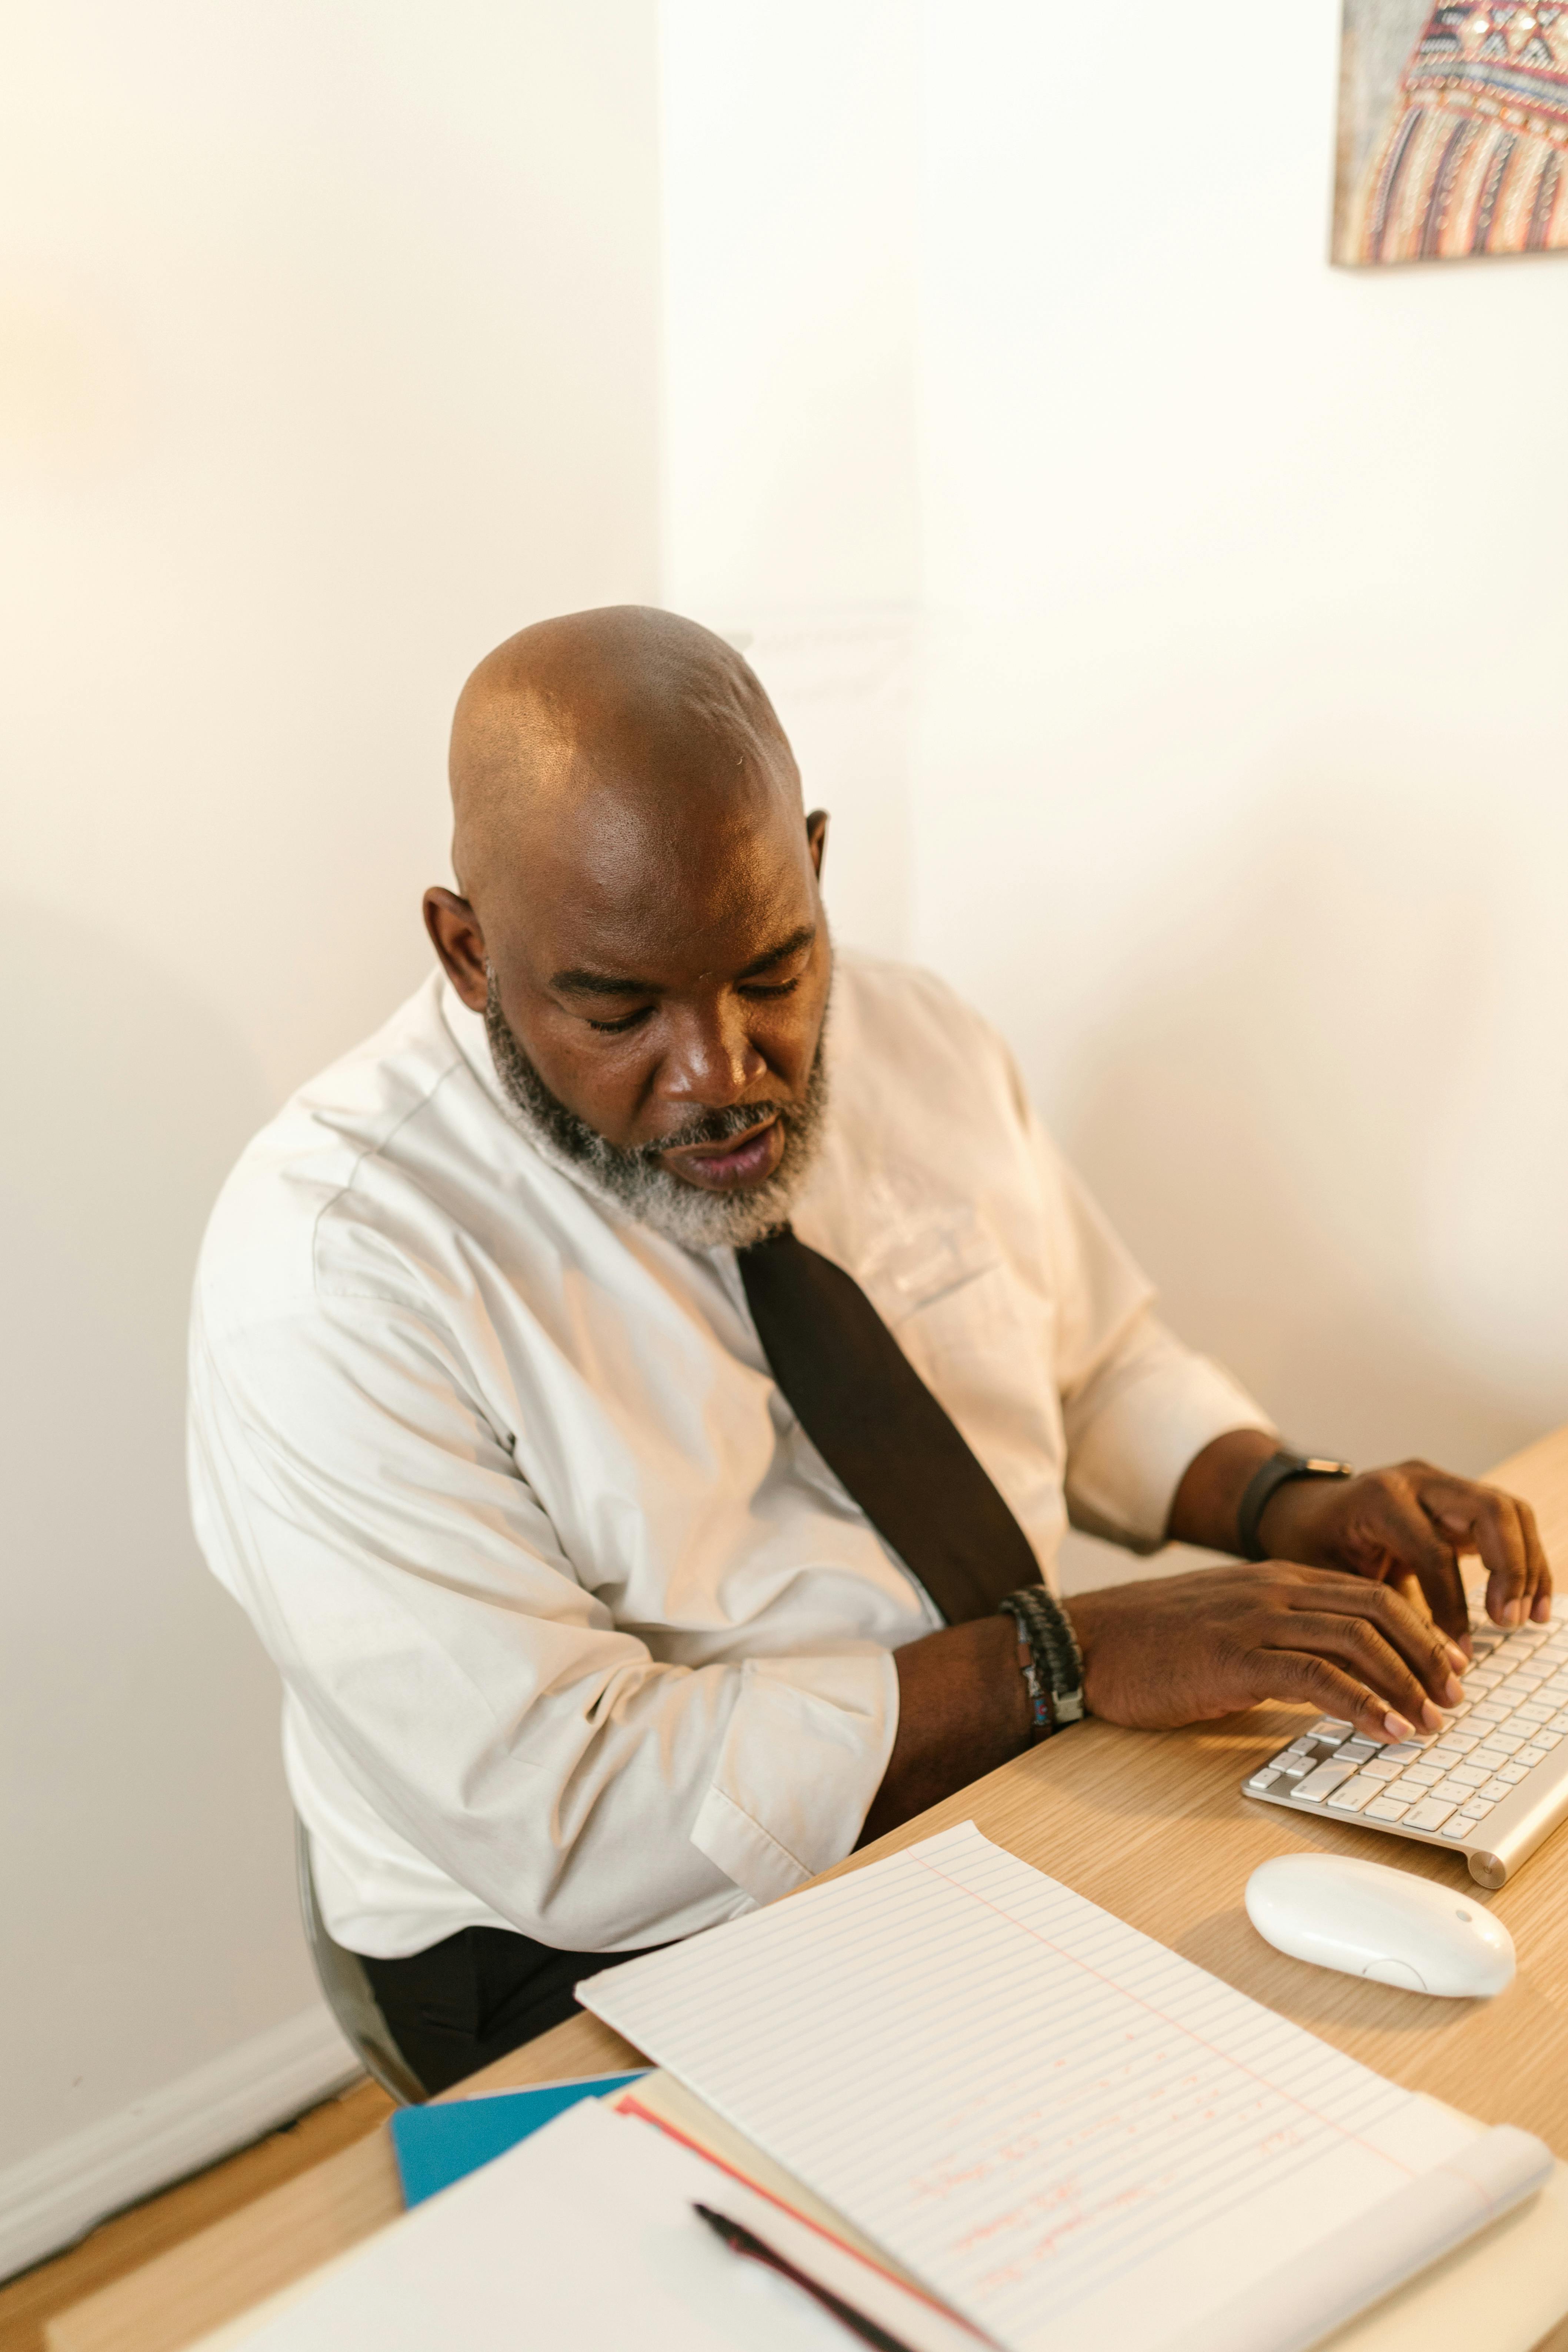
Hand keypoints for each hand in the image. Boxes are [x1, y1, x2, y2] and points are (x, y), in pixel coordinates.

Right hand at [1062, 1561, 1470, 1743]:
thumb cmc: (1150, 1644)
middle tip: (1453, 1699)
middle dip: (1427, 1657)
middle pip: (1378, 1611)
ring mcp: (1254, 1620)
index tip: (1446, 1669)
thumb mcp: (1226, 1627)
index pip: (1370, 1594)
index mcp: (1275, 1580)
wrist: (1084, 1642)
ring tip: (1429, 1722)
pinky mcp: (1235, 1657)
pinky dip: (1362, 1704)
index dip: (1419, 1631)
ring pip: (1357, 1641)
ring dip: (1405, 1685)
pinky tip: (1384, 1730)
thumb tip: (1330, 1679)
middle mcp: (1273, 1591)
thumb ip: (1277, 1640)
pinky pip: (1317, 1676)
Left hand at [1258, 1460, 1551, 1647]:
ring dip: (1528, 1565)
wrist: (1303, 1510)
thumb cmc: (1309, 1546)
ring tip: (1529, 1618)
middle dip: (1510, 1569)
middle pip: (1489, 1512)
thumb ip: (1369, 1612)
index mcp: (1380, 1498)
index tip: (1457, 1654)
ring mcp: (1442, 1485)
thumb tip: (1410, 1669)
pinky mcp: (1459, 1499)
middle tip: (1508, 1621)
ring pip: (1508, 1512)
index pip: (1434, 1552)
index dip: (1452, 1606)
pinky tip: (1527, 1604)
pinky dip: (1525, 1560)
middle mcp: (1418, 1481)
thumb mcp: (1325, 1578)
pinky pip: (1508, 1522)